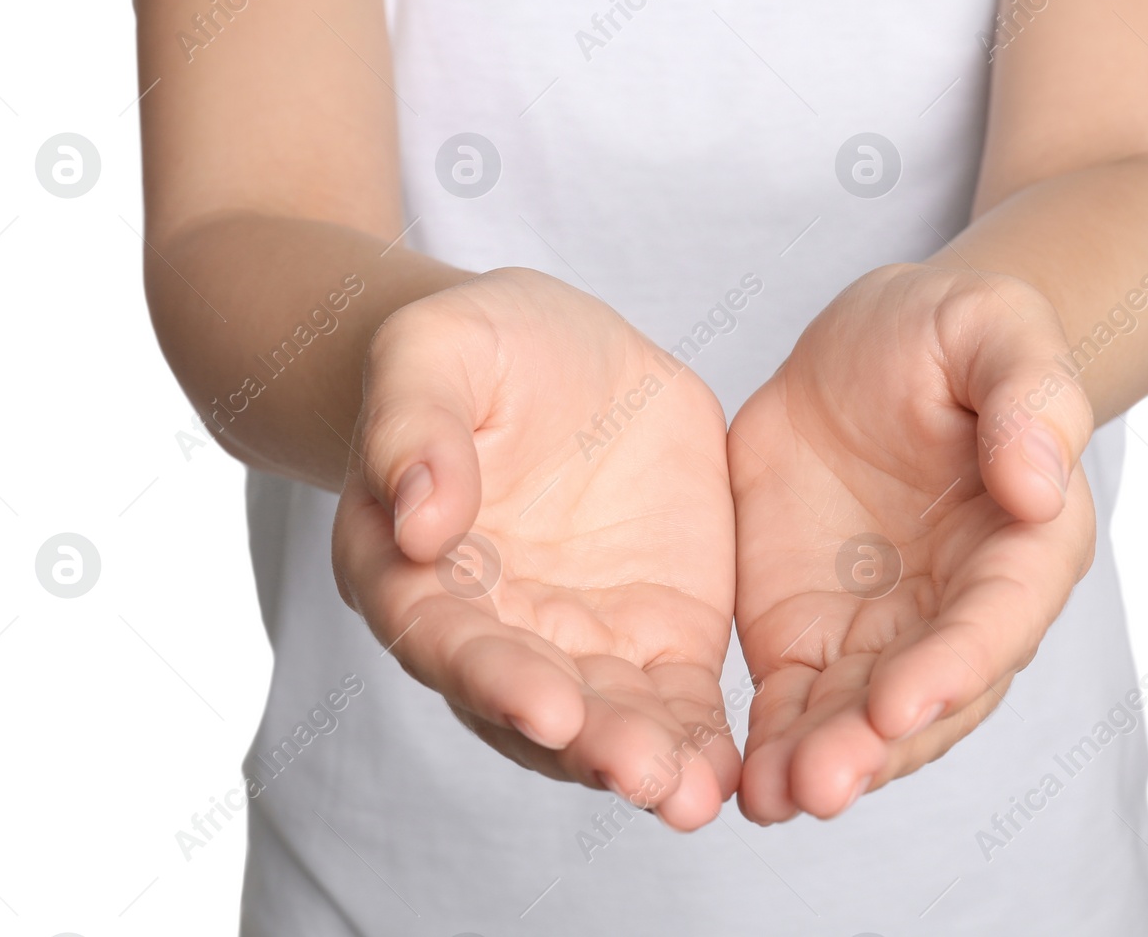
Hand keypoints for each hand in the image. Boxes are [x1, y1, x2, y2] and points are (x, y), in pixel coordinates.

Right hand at [332, 268, 738, 829]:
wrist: (559, 354)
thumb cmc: (474, 352)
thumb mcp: (433, 354)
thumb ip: (415, 428)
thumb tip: (420, 521)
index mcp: (416, 573)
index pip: (445, 640)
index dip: (491, 678)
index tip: (544, 706)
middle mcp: (492, 630)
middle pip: (532, 706)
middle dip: (586, 744)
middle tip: (642, 775)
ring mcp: (578, 642)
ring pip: (608, 721)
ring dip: (646, 763)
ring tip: (693, 795)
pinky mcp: (657, 636)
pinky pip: (677, 702)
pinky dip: (700, 741)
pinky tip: (732, 773)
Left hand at [728, 264, 1095, 822]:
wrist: (875, 350)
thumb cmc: (953, 336)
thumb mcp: (997, 328)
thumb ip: (1031, 396)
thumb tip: (1041, 486)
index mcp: (1026, 542)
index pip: (999, 618)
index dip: (956, 666)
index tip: (902, 704)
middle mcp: (961, 608)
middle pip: (930, 696)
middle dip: (876, 746)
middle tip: (820, 784)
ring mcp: (885, 630)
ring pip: (862, 718)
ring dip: (821, 762)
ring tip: (771, 798)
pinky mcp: (812, 633)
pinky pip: (797, 701)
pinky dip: (772, 743)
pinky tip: (739, 781)